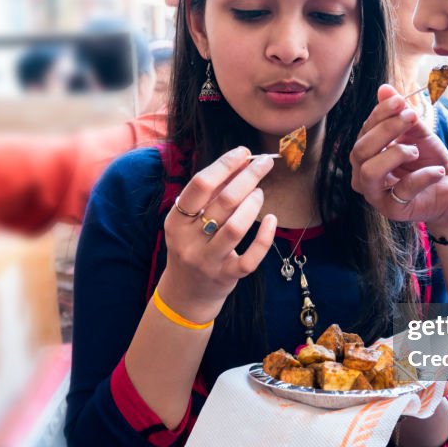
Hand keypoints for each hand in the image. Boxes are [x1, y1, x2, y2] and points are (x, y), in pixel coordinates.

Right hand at [157, 147, 276, 322]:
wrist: (186, 294)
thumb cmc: (192, 247)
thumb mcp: (189, 222)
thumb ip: (209, 195)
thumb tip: (240, 162)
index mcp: (176, 221)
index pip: (200, 185)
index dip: (224, 165)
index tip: (244, 152)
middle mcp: (188, 241)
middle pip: (223, 201)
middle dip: (248, 177)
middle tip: (264, 163)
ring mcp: (208, 261)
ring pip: (236, 227)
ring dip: (253, 204)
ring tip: (259, 193)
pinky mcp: (226, 277)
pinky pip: (251, 257)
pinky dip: (265, 236)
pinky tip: (272, 220)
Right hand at [350, 84, 447, 231]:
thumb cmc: (429, 161)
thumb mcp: (417, 134)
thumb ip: (401, 115)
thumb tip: (384, 88)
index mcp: (366, 155)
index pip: (364, 131)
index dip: (380, 114)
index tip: (401, 102)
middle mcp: (363, 175)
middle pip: (360, 150)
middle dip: (386, 130)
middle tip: (412, 118)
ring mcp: (375, 195)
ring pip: (370, 171)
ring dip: (396, 154)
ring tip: (417, 151)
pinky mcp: (393, 210)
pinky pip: (403, 189)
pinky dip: (423, 176)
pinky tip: (439, 171)